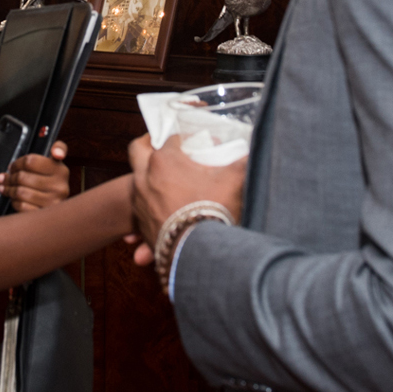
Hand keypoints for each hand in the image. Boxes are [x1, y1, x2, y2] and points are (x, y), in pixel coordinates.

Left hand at [0, 141, 70, 210]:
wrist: (59, 211)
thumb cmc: (51, 183)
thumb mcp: (56, 164)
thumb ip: (59, 149)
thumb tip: (57, 152)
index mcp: (61, 170)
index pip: (30, 161)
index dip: (17, 163)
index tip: (13, 167)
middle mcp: (59, 187)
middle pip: (22, 177)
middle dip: (9, 177)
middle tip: (5, 178)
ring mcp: (53, 203)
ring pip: (20, 192)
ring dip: (9, 190)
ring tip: (6, 188)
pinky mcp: (44, 215)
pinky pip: (21, 206)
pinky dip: (14, 202)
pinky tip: (16, 200)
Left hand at [128, 133, 246, 259]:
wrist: (200, 253)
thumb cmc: (213, 211)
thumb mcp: (234, 181)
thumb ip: (242, 162)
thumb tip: (254, 153)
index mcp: (164, 160)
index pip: (171, 138)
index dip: (184, 139)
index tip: (195, 144)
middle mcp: (145, 176)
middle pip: (138, 149)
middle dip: (149, 146)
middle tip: (164, 150)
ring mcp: (140, 200)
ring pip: (137, 181)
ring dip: (149, 179)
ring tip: (168, 184)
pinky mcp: (141, 223)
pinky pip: (141, 210)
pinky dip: (151, 208)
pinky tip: (165, 213)